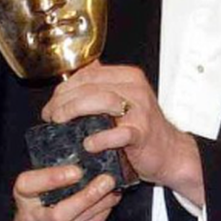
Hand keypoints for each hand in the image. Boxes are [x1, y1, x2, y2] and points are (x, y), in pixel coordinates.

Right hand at [8, 166, 119, 220]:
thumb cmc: (37, 197)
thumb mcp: (37, 180)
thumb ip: (53, 167)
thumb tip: (86, 147)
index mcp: (23, 194)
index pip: (30, 185)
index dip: (53, 178)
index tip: (76, 170)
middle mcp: (33, 217)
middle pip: (59, 213)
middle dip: (86, 197)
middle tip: (106, 180)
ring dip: (101, 203)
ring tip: (114, 187)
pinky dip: (102, 212)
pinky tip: (110, 199)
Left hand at [42, 61, 204, 205]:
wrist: (170, 152)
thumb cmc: (142, 127)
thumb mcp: (126, 97)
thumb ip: (106, 83)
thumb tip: (83, 69)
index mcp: (129, 77)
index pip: (90, 74)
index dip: (65, 87)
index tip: (52, 102)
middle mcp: (135, 90)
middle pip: (92, 86)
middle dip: (64, 100)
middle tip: (51, 115)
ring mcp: (140, 111)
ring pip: (102, 101)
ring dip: (75, 110)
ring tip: (60, 122)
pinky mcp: (142, 133)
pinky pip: (119, 133)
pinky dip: (101, 138)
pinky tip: (88, 144)